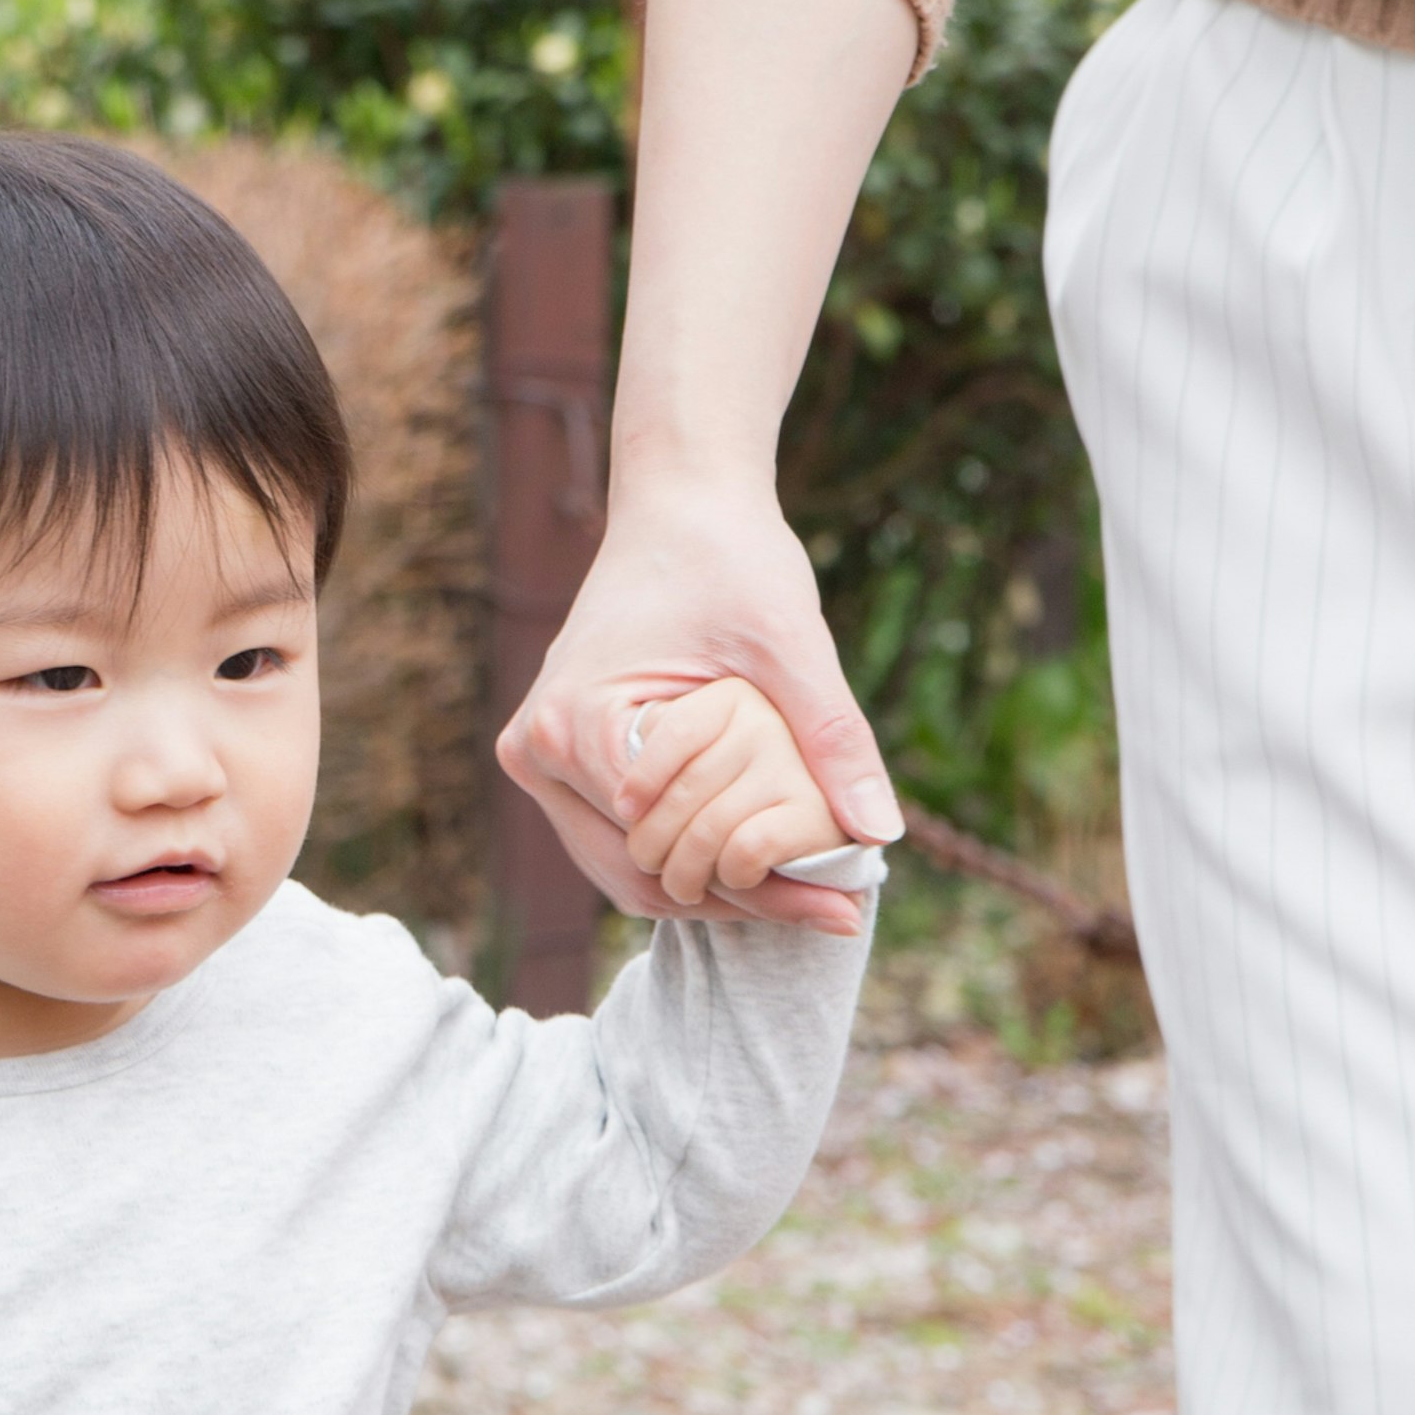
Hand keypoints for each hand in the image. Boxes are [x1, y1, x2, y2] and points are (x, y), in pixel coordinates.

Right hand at [497, 478, 887, 937]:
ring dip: (712, 887)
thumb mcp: (793, 646)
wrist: (680, 500)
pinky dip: (688, 854)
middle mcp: (533, 751)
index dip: (757, 884)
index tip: (841, 903)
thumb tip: (880, 837)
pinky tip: (764, 861)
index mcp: (572, 725)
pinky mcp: (558, 756)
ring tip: (812, 897)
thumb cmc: (730, 557)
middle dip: (739, 900)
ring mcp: (536, 758)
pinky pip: (620, 837)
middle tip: (837, 914)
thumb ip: (832, 739)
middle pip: (638, 874)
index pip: (665, 847)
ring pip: (626, 869)